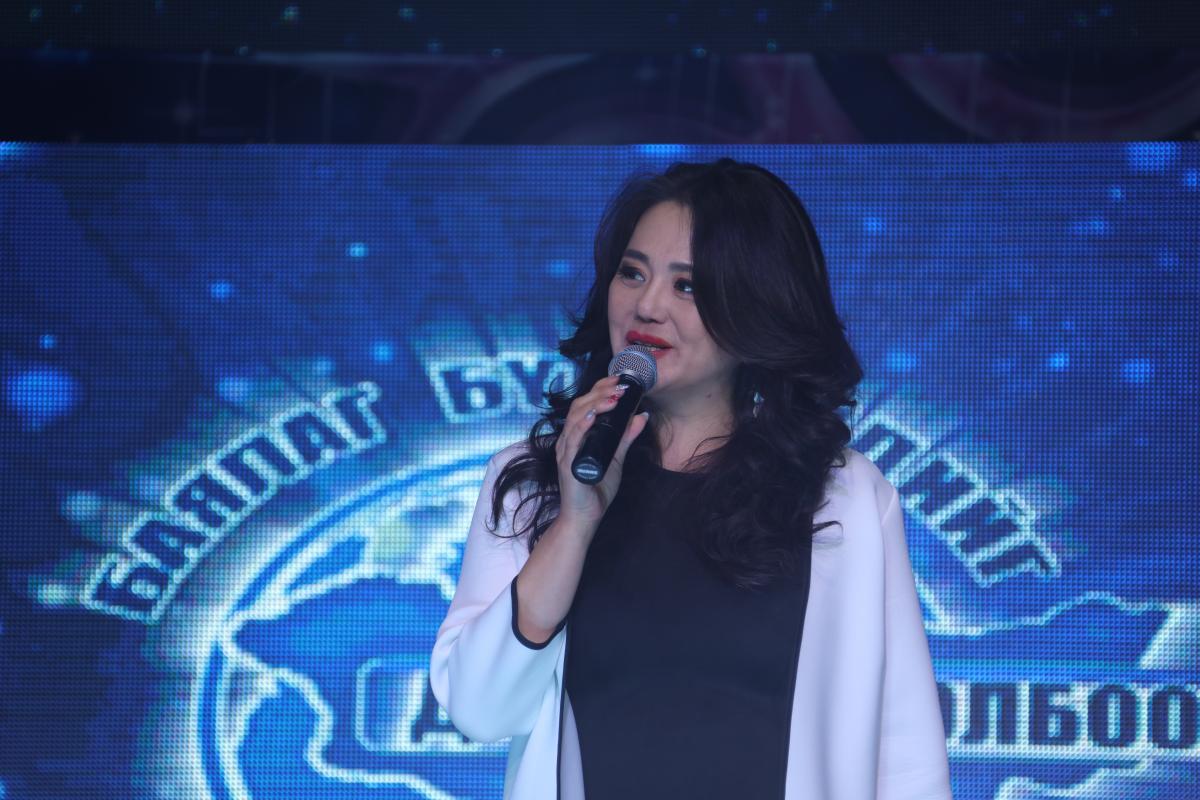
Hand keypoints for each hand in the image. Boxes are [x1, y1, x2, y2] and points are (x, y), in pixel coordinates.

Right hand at [554, 374, 649, 529]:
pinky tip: (592, 416)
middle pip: (580, 405)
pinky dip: (581, 425)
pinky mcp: (567, 463)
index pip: (586, 404)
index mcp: (579, 436)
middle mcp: (569, 439)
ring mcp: (566, 450)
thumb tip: (641, 416)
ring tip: (613, 398)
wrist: (584, 518)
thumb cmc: (596, 490)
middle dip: (600, 392)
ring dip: (595, 404)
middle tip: (620, 386)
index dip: (601, 389)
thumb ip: (626, 437)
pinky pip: (572, 440)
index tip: (619, 380)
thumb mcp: (616, 459)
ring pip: (576, 418)